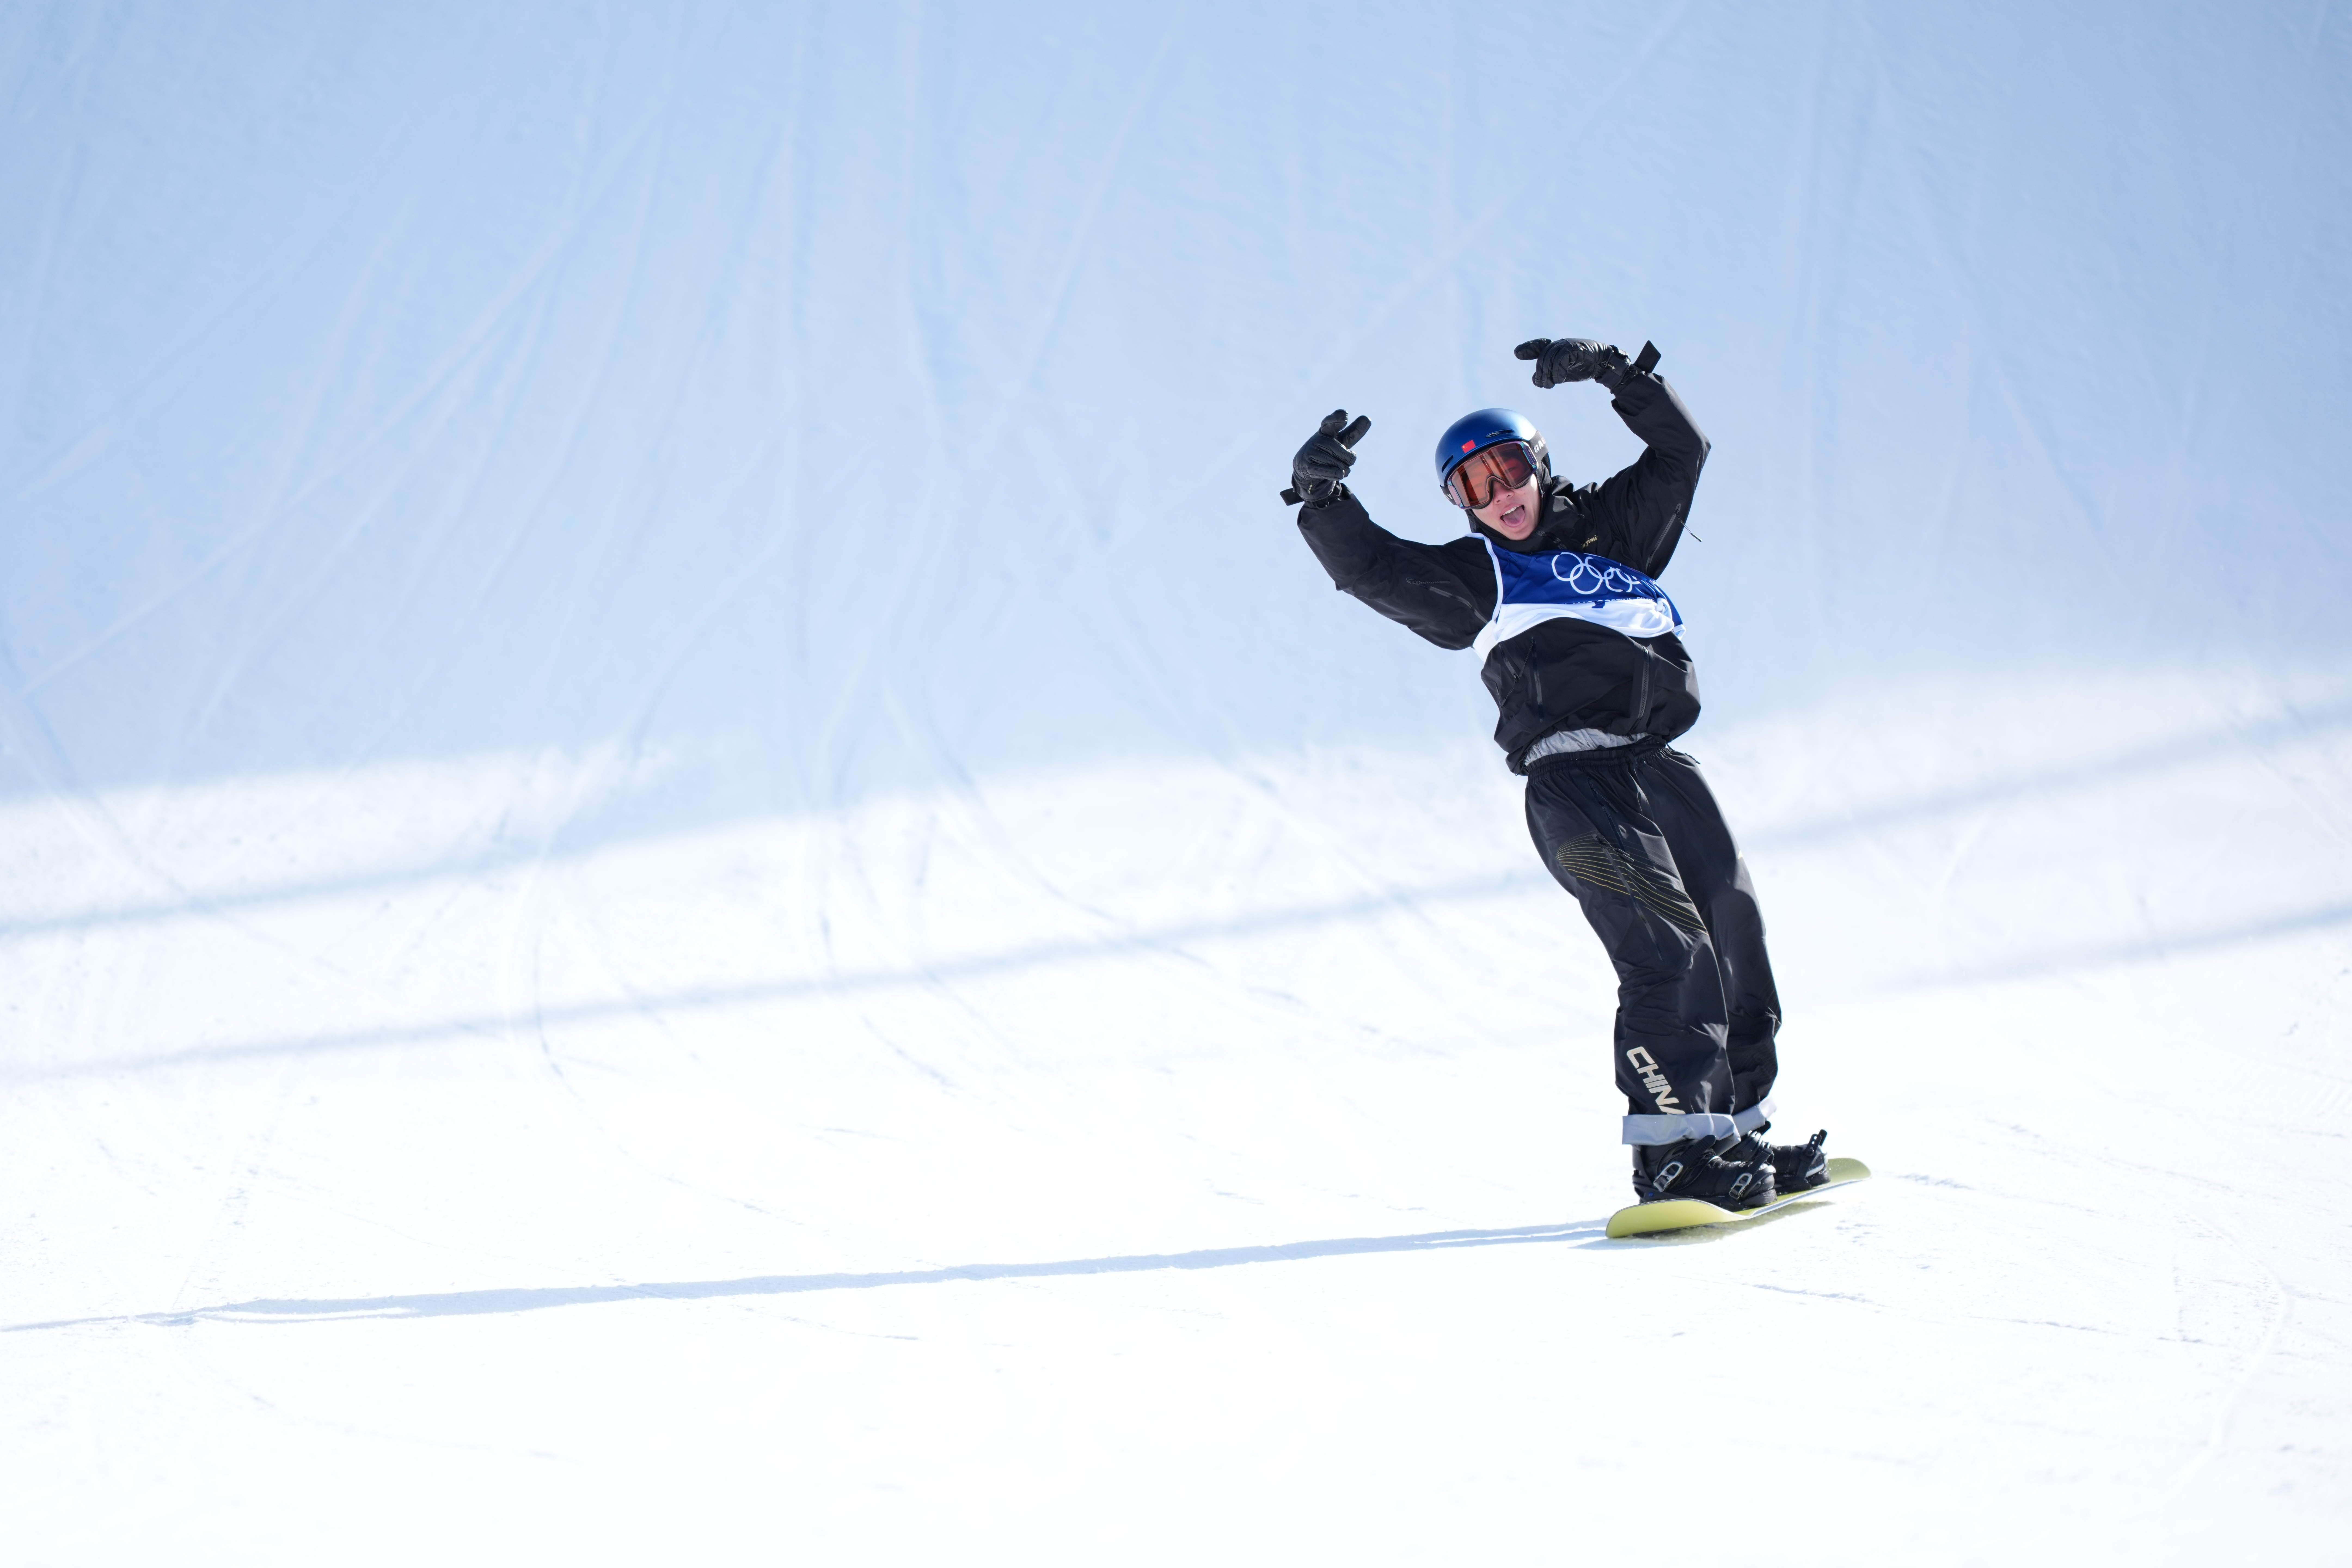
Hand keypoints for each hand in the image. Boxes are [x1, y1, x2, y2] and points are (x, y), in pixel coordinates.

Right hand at [1285, 408, 1370, 505]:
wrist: (1305, 468)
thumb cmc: (1327, 452)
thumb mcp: (1341, 441)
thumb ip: (1354, 432)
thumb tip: (1367, 419)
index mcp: (1326, 430)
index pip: (1330, 422)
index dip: (1337, 418)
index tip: (1344, 415)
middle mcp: (1317, 439)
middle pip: (1344, 453)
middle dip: (1348, 460)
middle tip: (1342, 460)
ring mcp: (1310, 452)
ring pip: (1339, 465)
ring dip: (1343, 470)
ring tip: (1335, 468)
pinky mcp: (1307, 466)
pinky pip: (1332, 472)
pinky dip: (1337, 475)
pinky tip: (1337, 474)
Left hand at [1514, 337, 1632, 390]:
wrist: (1601, 363)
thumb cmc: (1581, 367)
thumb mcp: (1562, 372)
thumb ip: (1549, 374)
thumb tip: (1535, 379)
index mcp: (1555, 348)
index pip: (1538, 346)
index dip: (1528, 348)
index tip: (1517, 353)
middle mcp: (1559, 344)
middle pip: (1542, 358)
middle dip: (1541, 373)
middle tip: (1546, 385)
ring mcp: (1567, 345)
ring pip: (1550, 359)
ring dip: (1548, 374)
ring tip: (1552, 383)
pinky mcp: (1575, 349)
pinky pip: (1561, 358)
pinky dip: (1558, 371)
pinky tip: (1560, 379)